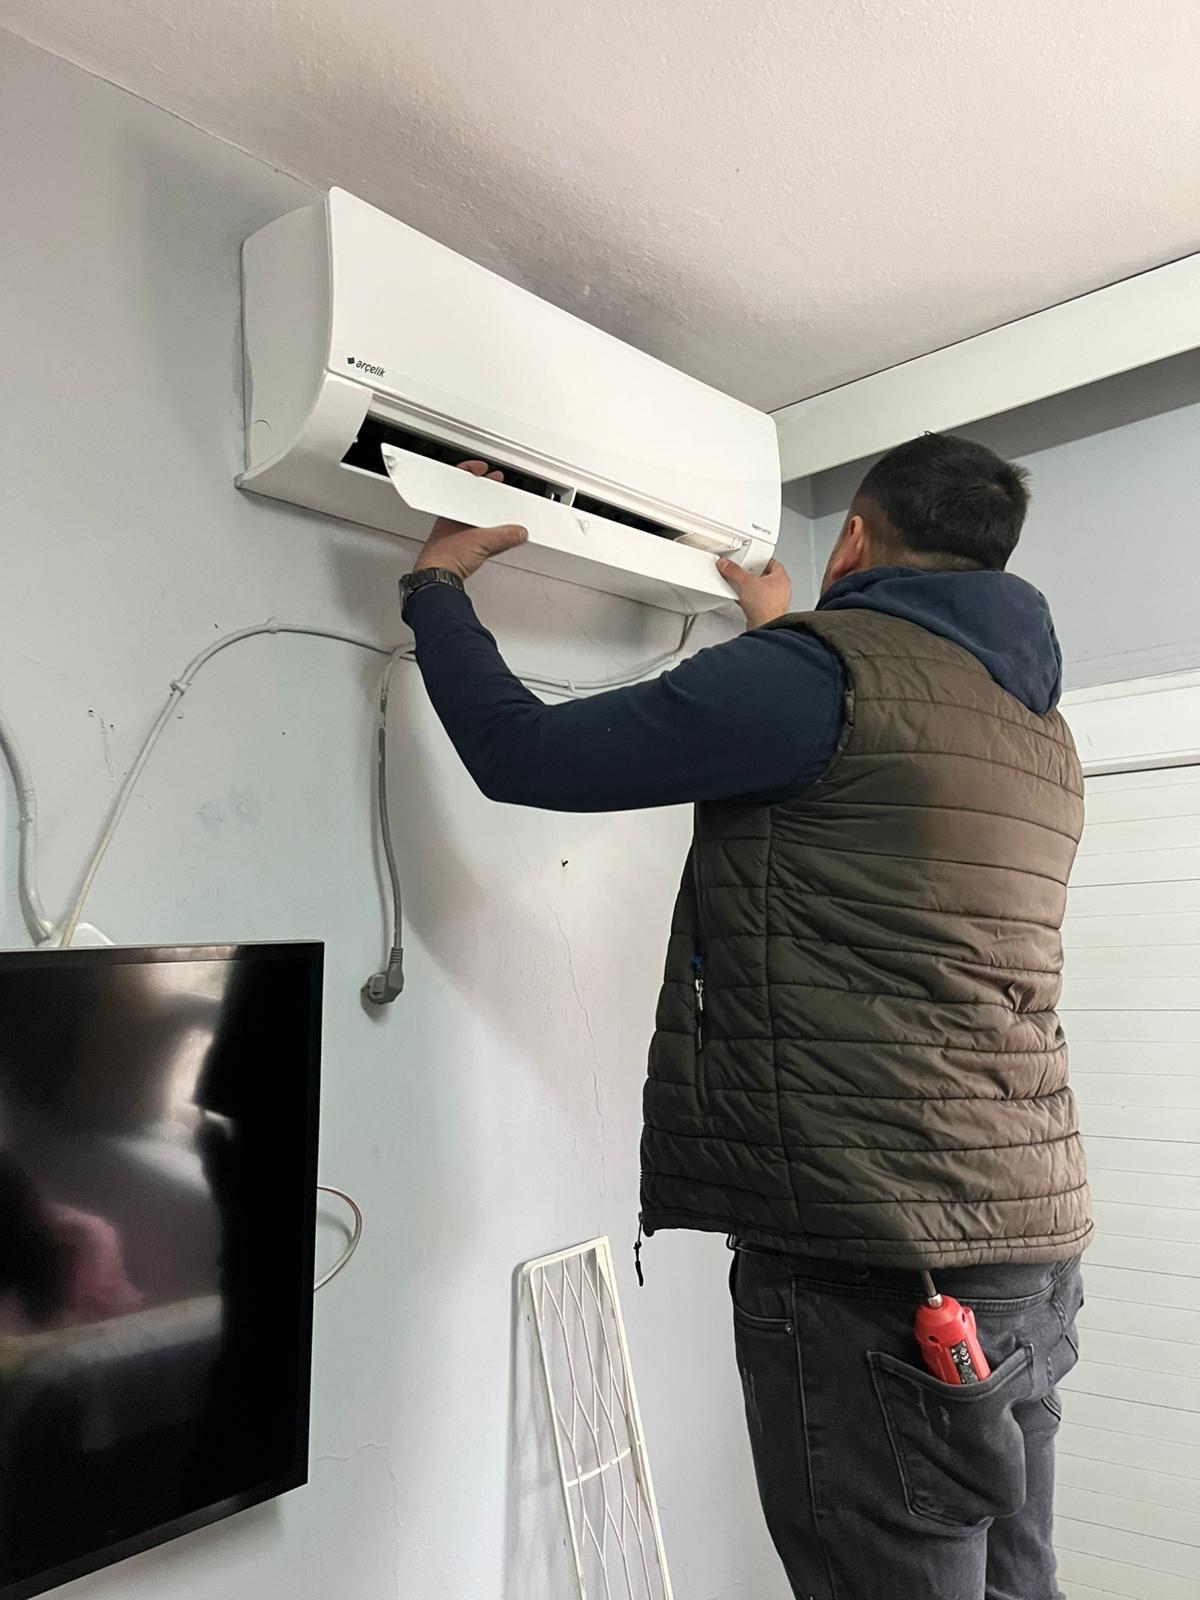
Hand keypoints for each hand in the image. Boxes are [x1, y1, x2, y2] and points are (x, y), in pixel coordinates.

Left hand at [412, 460, 528, 579]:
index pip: (461, 481)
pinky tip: (492, 537)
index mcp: (452, 508)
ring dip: (484, 515)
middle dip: (484, 493)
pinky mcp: (458, 548)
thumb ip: (504, 536)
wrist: (437, 577)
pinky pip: (474, 535)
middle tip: (495, 487)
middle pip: (469, 499)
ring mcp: (453, 533)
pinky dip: (485, 533)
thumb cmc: (445, 555)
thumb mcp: (482, 541)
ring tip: (498, 513)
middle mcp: (451, 518)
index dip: (472, 471)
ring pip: (472, 518)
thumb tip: (518, 532)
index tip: (483, 469)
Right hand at [717, 557, 791, 629]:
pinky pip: (757, 602)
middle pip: (765, 576)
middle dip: (753, 575)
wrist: (765, 627)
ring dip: (750, 589)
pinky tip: (740, 600)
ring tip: (740, 587)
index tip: (750, 560)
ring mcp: (774, 602)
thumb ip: (734, 571)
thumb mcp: (745, 582)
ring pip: (761, 590)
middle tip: (743, 573)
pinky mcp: (766, 612)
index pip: (772, 563)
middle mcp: (780, 589)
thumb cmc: (766, 607)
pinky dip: (748, 600)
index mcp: (781, 578)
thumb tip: (726, 565)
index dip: (760, 560)